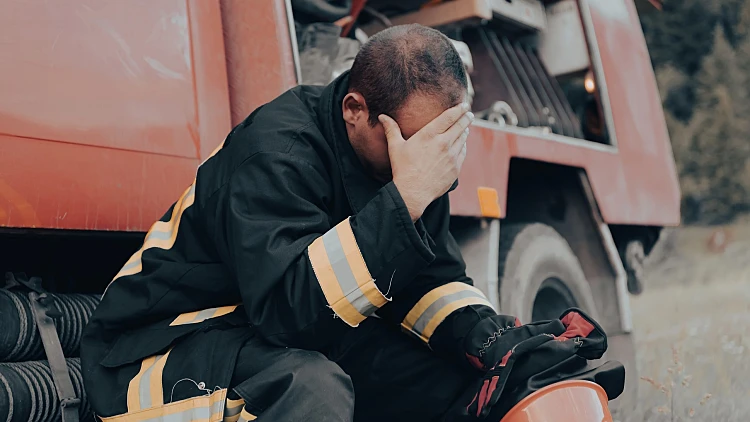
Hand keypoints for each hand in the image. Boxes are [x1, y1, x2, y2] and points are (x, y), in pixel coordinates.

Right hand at [379, 103, 473, 220]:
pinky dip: (463, 145)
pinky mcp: (455, 168)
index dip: (459, 109)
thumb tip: (382, 116)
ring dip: (465, 131)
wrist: (413, 192)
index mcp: (429, 134)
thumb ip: (391, 129)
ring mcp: (451, 156)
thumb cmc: (403, 169)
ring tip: (466, 127)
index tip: (464, 105)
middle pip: (461, 125)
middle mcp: (443, 143)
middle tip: (469, 114)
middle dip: (466, 117)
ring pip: (463, 138)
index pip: (449, 116)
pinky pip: (463, 152)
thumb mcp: (395, 147)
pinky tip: (462, 144)